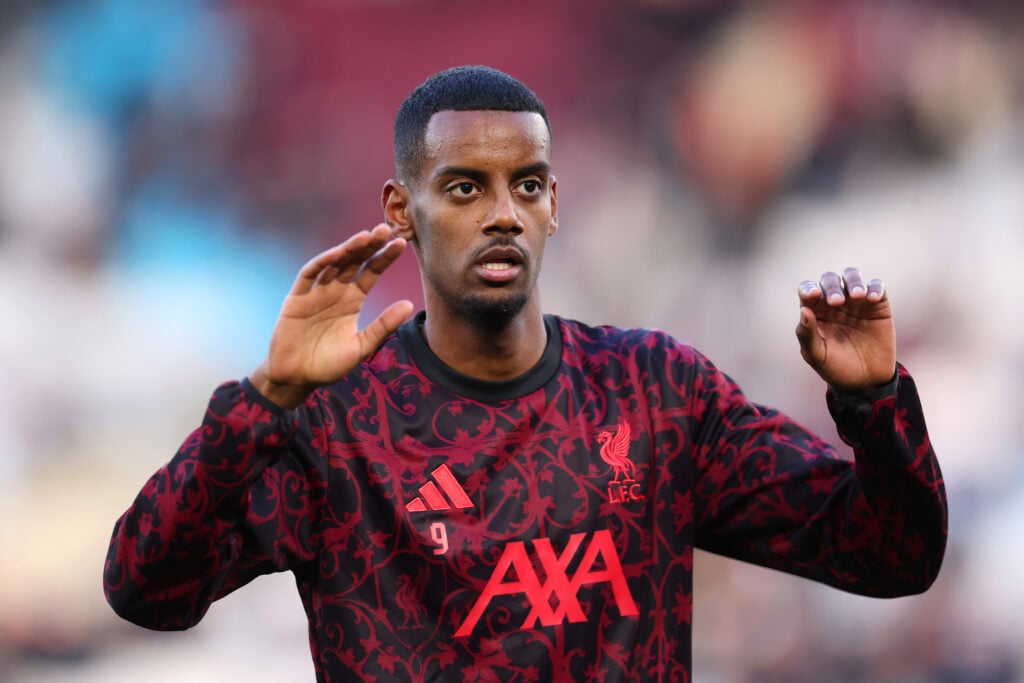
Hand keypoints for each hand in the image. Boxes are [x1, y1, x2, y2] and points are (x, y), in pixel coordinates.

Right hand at [250, 224, 413, 407]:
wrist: (297, 379)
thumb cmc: (329, 364)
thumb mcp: (362, 346)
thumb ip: (383, 326)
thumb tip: (410, 305)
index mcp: (352, 301)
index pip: (371, 273)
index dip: (385, 258)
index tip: (402, 243)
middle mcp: (335, 292)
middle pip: (354, 262)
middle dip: (370, 246)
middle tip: (386, 229)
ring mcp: (315, 293)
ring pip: (334, 263)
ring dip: (349, 249)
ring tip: (366, 236)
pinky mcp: (296, 298)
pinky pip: (309, 275)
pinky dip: (322, 263)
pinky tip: (337, 253)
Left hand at [794, 267, 895, 391]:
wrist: (866, 381)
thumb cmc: (836, 367)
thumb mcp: (817, 355)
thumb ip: (807, 334)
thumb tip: (803, 310)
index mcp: (815, 312)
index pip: (807, 291)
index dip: (808, 289)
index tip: (813, 295)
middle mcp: (834, 303)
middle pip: (829, 279)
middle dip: (831, 286)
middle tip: (837, 302)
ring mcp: (856, 302)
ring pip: (851, 276)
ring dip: (853, 281)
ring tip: (857, 296)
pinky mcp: (877, 305)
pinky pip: (877, 287)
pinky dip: (874, 287)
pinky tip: (872, 299)